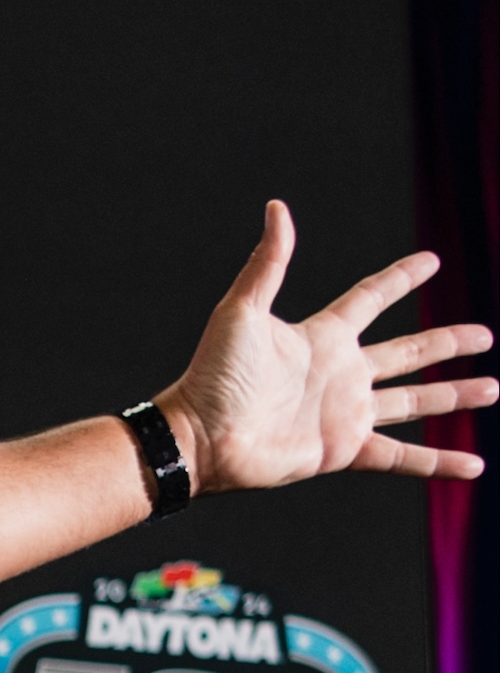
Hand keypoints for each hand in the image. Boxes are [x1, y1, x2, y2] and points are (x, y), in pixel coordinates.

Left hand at [162, 202, 492, 493]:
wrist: (201, 437)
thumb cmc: (211, 376)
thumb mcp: (242, 310)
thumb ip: (268, 262)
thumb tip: (278, 208)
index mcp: (322, 337)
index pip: (371, 299)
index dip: (400, 279)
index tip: (431, 261)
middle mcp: (341, 374)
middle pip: (408, 352)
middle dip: (447, 342)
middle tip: (486, 334)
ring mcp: (345, 413)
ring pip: (415, 401)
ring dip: (454, 395)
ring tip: (493, 388)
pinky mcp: (344, 449)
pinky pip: (401, 456)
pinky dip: (437, 461)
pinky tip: (472, 464)